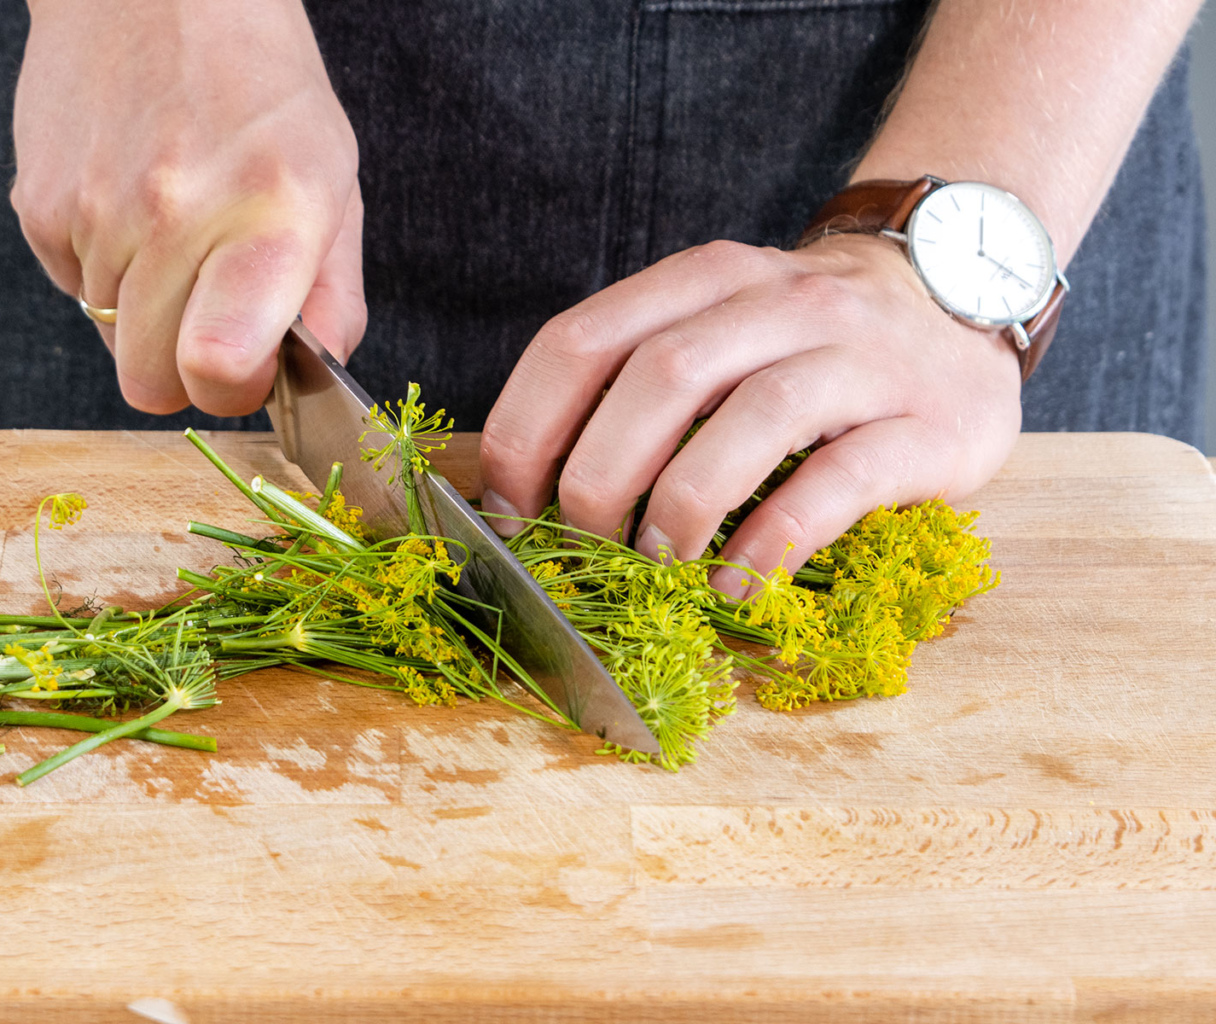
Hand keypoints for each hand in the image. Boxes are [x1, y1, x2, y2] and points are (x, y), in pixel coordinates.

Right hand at [11, 0, 364, 416]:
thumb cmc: (260, 88)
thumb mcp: (333, 182)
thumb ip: (333, 294)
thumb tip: (314, 377)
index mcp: (267, 215)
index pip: (217, 364)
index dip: (230, 392)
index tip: (247, 370)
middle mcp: (174, 216)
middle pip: (150, 382)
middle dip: (184, 370)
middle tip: (214, 315)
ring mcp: (96, 212)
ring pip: (108, 340)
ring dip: (144, 314)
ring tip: (177, 234)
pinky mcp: (38, 205)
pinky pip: (72, 290)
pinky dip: (104, 272)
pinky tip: (133, 210)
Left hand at [478, 234, 1022, 594]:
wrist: (962, 299)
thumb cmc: (808, 340)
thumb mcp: (718, 327)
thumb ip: (636, 381)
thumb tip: (531, 489)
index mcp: (706, 280)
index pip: (583, 339)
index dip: (527, 429)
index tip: (511, 506)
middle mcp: (781, 303)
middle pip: (662, 375)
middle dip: (600, 473)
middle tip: (583, 542)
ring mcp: (861, 358)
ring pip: (755, 415)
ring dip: (684, 501)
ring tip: (658, 561)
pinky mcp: (927, 424)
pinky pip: (840, 479)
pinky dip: (775, 536)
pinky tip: (738, 580)